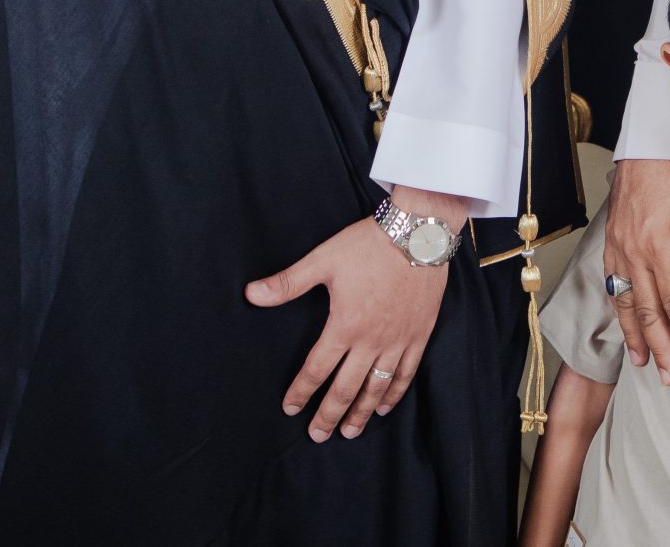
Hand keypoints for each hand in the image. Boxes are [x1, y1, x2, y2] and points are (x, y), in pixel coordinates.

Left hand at [246, 189, 465, 442]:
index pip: (317, 369)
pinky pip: (405, 374)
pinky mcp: (418, 335)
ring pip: (376, 388)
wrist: (418, 234)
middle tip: (317, 435)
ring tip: (349, 432)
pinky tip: (384, 407)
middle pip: (346, 388)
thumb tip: (251, 294)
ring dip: (361, 413)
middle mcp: (370, 341)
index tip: (290, 408)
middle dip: (329, 414)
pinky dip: (394, 394)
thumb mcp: (323, 260)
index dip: (301, 391)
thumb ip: (288, 282)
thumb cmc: (368, 245)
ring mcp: (397, 341)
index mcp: (344, 325)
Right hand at [602, 157, 669, 383]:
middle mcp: (634, 250)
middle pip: (647, 310)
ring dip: (636, 336)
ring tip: (643, 363)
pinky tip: (627, 326)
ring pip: (625, 303)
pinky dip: (620, 310)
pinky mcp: (611, 242)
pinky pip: (613, 285)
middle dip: (660, 346)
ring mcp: (618, 247)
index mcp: (660, 242)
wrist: (649, 143)